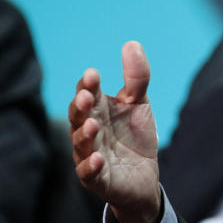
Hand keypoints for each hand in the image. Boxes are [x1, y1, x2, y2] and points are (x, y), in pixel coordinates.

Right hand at [68, 41, 160, 222]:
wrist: (143, 177)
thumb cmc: (134, 137)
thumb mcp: (139, 104)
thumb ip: (136, 78)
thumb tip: (131, 43)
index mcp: (97, 110)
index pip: (87, 94)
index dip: (87, 85)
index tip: (92, 74)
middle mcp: (88, 131)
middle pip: (78, 116)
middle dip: (80, 106)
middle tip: (86, 96)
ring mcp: (90, 155)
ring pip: (80, 144)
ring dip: (84, 134)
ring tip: (93, 125)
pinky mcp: (97, 178)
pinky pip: (89, 173)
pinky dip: (90, 166)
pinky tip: (98, 158)